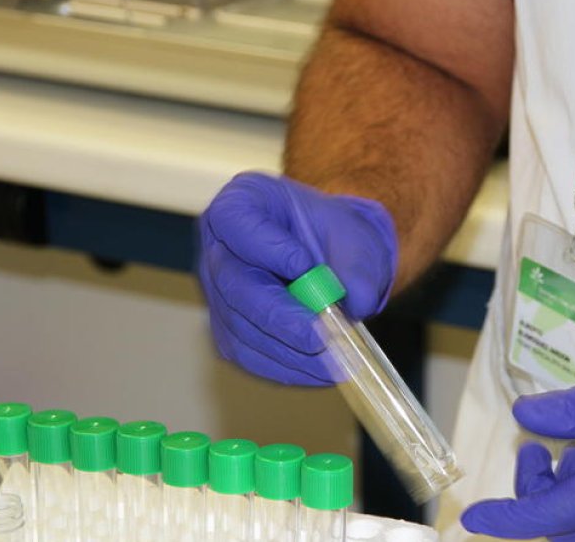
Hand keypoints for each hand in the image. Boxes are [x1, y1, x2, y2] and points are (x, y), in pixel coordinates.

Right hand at [198, 172, 397, 385]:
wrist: (330, 256)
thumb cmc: (335, 235)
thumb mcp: (355, 234)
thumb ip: (357, 265)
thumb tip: (355, 303)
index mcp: (241, 203)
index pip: (236, 221)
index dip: (267, 247)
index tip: (305, 267)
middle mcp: (217, 247)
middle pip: (234, 285)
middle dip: (281, 317)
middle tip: (322, 337)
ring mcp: (216, 292)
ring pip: (240, 328)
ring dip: (289, 350)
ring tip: (335, 361)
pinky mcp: (227, 329)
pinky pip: (248, 355)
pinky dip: (286, 367)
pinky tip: (322, 371)